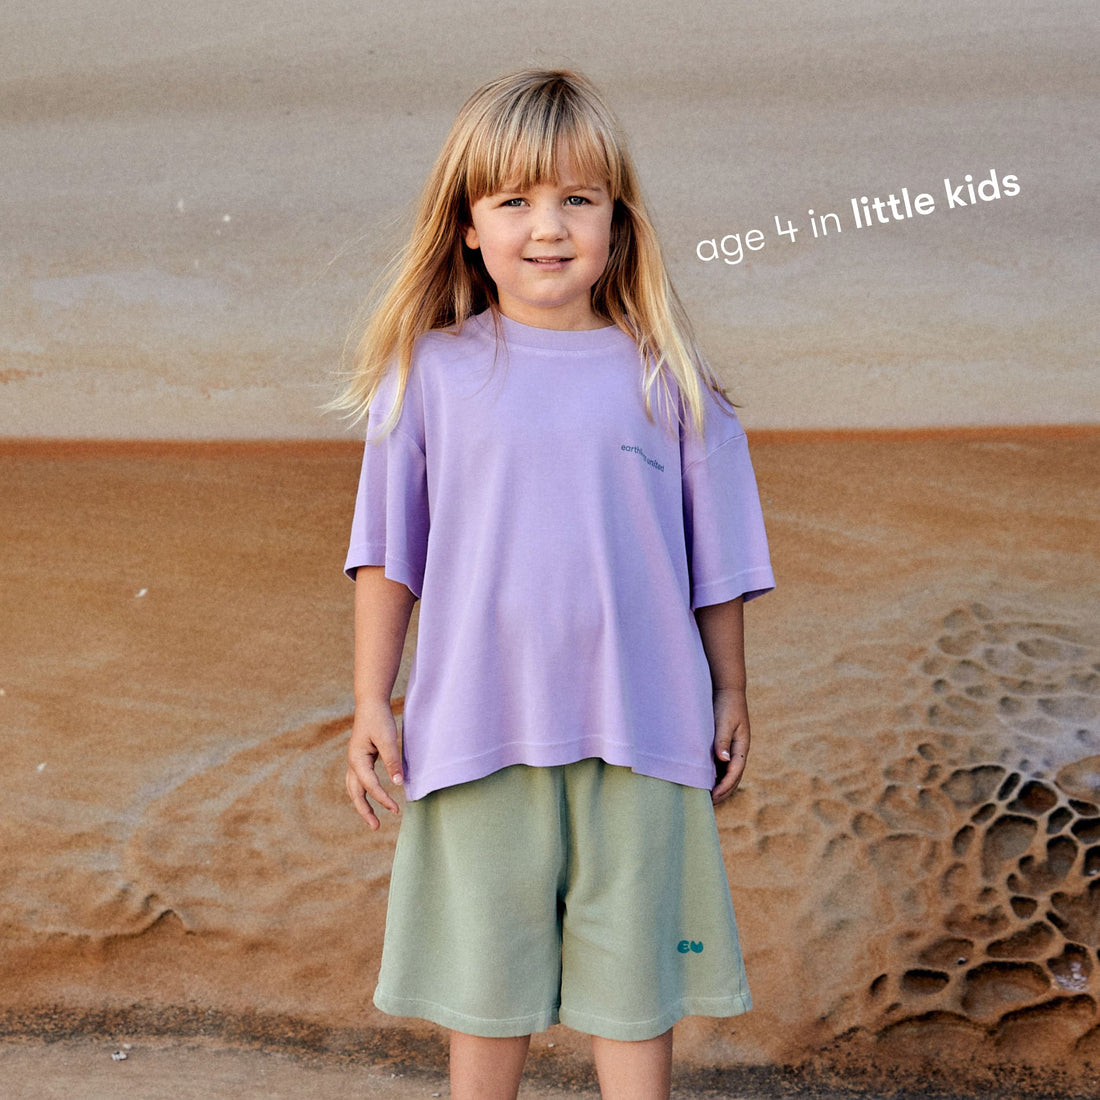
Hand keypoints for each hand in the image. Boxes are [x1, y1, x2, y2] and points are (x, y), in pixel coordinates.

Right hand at [345, 700, 403, 829]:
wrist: (371, 703)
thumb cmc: (379, 719)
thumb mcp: (387, 739)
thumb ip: (392, 761)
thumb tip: (398, 784)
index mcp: (357, 759)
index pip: (370, 785)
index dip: (383, 799)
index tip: (396, 810)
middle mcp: (353, 763)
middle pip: (355, 793)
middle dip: (365, 811)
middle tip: (376, 827)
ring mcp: (355, 761)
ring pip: (355, 789)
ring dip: (362, 804)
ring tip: (373, 819)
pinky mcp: (361, 759)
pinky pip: (360, 781)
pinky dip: (364, 792)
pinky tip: (374, 797)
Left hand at [711, 686, 749, 805]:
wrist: (727, 690)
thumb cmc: (726, 705)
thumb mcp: (724, 721)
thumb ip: (723, 740)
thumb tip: (723, 760)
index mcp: (742, 746)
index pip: (735, 772)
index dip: (725, 786)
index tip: (713, 796)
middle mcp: (739, 751)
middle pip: (734, 777)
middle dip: (723, 792)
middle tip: (709, 804)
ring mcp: (734, 749)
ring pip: (729, 774)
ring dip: (720, 786)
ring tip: (706, 798)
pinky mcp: (726, 746)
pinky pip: (722, 766)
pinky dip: (716, 776)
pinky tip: (705, 781)